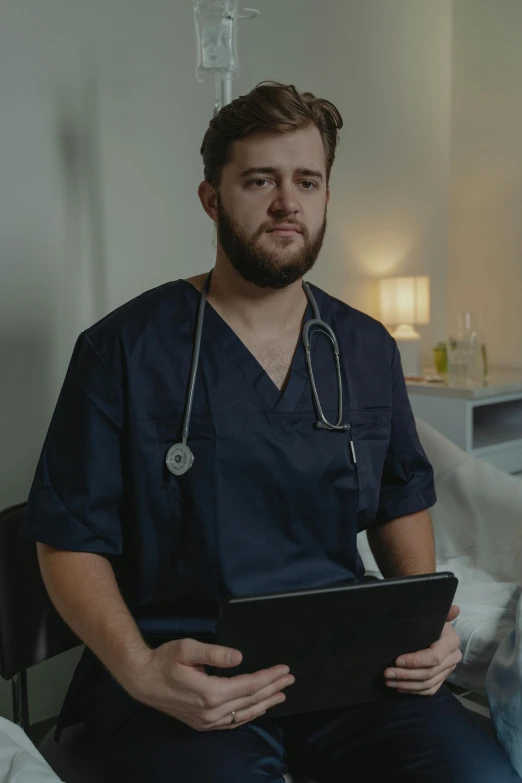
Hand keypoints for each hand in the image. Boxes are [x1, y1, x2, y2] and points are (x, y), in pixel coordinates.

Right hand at [125, 637, 294, 730]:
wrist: (142, 679)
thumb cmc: (163, 660)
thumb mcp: (187, 648)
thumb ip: (215, 653)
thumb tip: (239, 658)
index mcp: (210, 692)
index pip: (249, 685)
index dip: (269, 677)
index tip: (284, 669)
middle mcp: (211, 711)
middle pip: (250, 701)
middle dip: (273, 689)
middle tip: (290, 680)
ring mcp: (206, 721)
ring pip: (244, 714)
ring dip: (264, 704)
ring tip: (280, 695)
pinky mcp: (201, 723)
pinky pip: (232, 722)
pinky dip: (248, 715)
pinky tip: (256, 709)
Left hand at [384, 605, 461, 695]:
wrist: (440, 631)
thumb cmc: (433, 621)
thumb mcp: (435, 616)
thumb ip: (443, 613)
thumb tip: (455, 608)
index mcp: (452, 642)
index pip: (434, 657)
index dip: (415, 661)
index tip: (397, 660)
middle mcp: (453, 658)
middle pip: (429, 673)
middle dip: (406, 674)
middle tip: (387, 673)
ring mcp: (449, 671)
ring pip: (428, 684)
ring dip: (406, 684)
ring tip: (388, 680)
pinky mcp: (443, 679)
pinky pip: (430, 690)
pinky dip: (414, 690)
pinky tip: (399, 687)